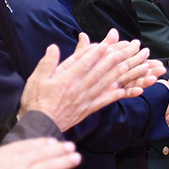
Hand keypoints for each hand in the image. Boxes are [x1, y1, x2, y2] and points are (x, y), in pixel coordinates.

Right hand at [0, 135, 81, 168]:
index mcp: (6, 154)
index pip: (28, 145)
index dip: (41, 143)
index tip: (51, 142)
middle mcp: (19, 162)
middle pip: (43, 153)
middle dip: (59, 150)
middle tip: (70, 147)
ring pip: (51, 166)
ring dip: (65, 161)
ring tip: (77, 159)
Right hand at [21, 31, 156, 130]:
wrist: (40, 124)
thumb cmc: (36, 101)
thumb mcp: (37, 79)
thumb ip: (47, 63)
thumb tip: (53, 47)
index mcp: (67, 79)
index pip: (85, 62)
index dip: (97, 52)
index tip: (108, 44)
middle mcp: (80, 88)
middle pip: (100, 70)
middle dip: (115, 58)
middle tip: (128, 49)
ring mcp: (86, 99)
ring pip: (106, 83)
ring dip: (121, 73)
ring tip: (132, 65)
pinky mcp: (88, 109)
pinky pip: (105, 101)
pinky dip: (116, 94)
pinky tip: (125, 89)